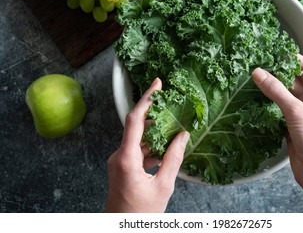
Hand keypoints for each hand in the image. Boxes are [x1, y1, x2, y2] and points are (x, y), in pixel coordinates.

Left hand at [105, 78, 189, 212]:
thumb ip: (174, 159)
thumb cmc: (140, 214)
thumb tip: (184, 136)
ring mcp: (119, 161)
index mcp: (126, 158)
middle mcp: (119, 156)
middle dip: (156, 116)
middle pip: (137, 127)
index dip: (147, 99)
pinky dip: (152, 147)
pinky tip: (167, 149)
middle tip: (173, 106)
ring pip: (139, 140)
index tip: (157, 83)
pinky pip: (138, 150)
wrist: (122, 229)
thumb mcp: (163, 186)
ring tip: (175, 128)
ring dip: (156, 134)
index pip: (135, 120)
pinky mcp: (122, 167)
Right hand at [252, 55, 302, 212]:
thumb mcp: (295, 110)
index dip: (290, 58)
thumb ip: (276, 91)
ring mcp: (301, 114)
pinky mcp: (291, 126)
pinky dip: (268, 105)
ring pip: (284, 96)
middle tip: (258, 66)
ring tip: (253, 80)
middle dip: (277, 73)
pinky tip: (256, 100)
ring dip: (271, 90)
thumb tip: (258, 73)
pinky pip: (278, 110)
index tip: (273, 52)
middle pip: (292, 81)